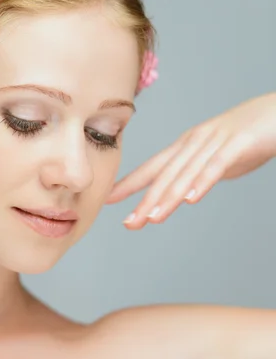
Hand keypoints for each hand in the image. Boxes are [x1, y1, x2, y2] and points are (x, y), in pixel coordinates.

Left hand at [107, 93, 275, 228]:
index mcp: (187, 146)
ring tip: (152, 218)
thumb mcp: (218, 158)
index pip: (153, 168)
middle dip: (144, 200)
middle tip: (129, 222)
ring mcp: (214, 141)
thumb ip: (200, 173)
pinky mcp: (238, 143)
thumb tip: (187, 191)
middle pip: (165, 175)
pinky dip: (202, 182)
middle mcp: (194, 142)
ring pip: (186, 173)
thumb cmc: (250, 136)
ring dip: (168, 197)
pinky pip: (217, 165)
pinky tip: (190, 199)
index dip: (130, 184)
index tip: (108, 199)